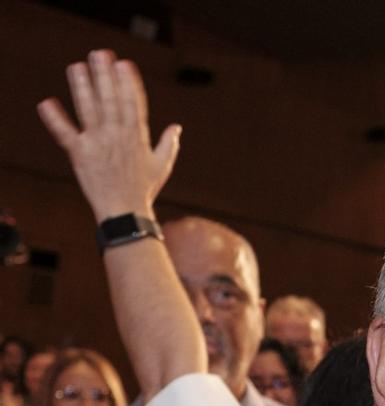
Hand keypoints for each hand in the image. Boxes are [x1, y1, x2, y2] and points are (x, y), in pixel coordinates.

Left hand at [37, 50, 179, 221]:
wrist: (125, 213)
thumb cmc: (144, 190)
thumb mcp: (162, 165)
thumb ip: (169, 144)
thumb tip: (177, 127)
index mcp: (137, 136)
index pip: (133, 102)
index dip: (128, 82)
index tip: (124, 63)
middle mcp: (117, 135)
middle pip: (110, 99)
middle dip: (105, 75)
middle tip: (99, 54)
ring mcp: (98, 143)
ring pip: (89, 109)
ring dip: (82, 86)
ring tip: (77, 67)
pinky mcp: (79, 154)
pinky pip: (65, 133)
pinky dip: (55, 119)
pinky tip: (47, 103)